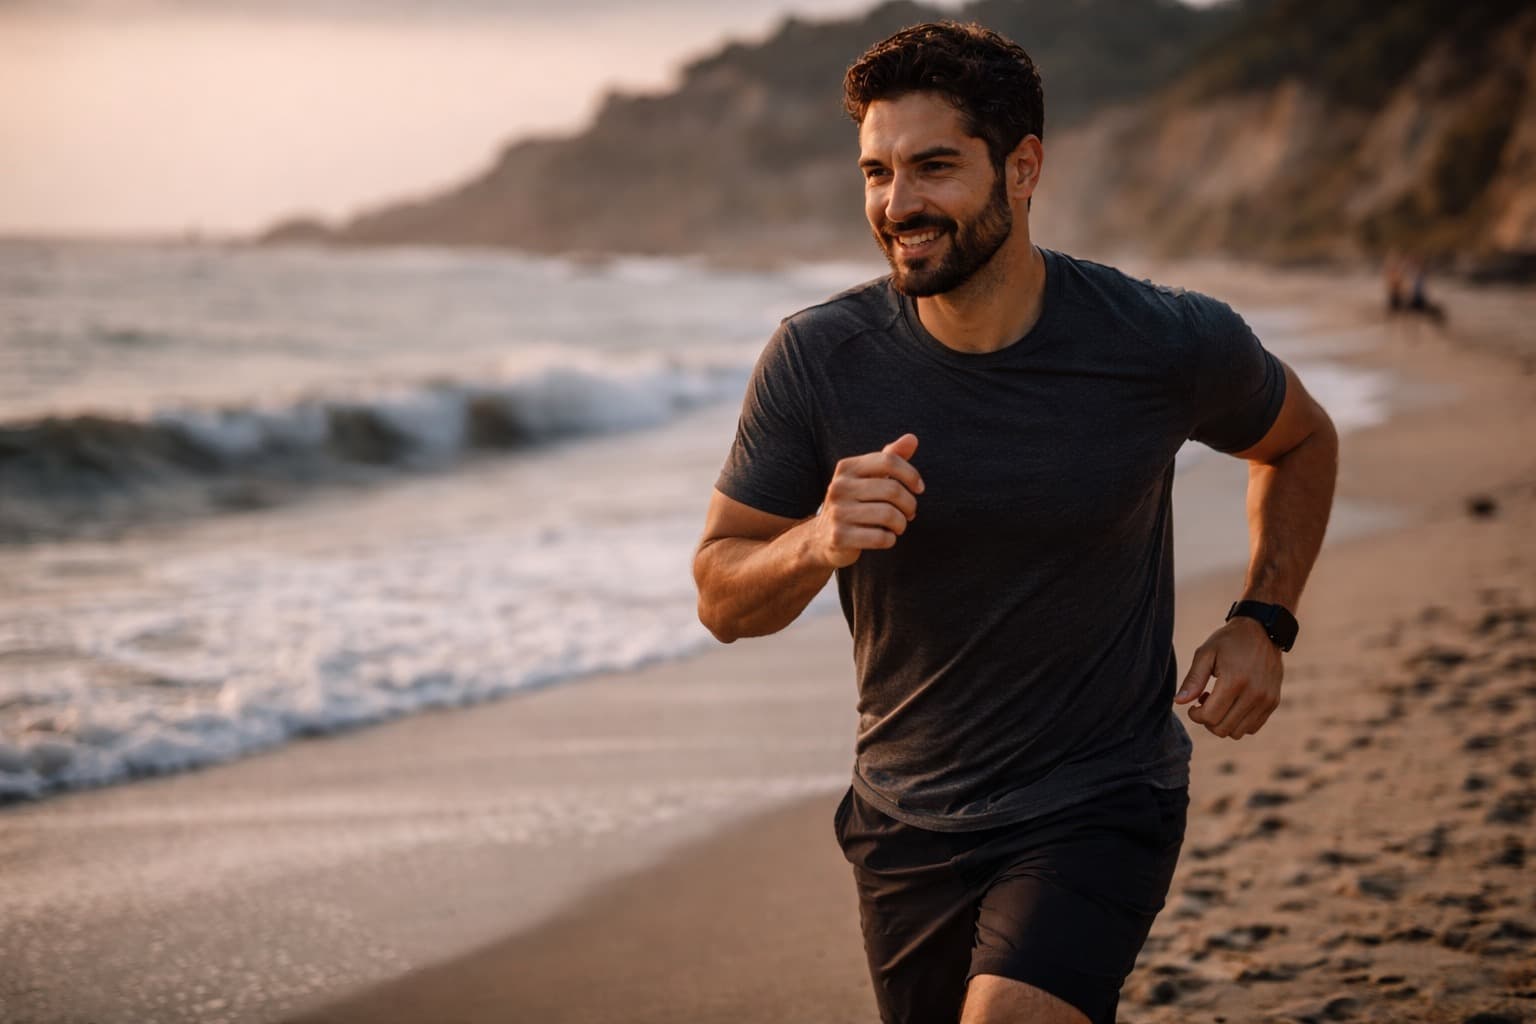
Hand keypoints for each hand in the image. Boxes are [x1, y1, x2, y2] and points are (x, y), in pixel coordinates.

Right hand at [811, 434, 922, 567]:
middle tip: (909, 513)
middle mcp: (839, 487)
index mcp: (846, 468)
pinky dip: (890, 539)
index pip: (888, 460)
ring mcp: (837, 512)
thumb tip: (912, 438)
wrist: (822, 537)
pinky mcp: (838, 537)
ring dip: (901, 524)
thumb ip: (890, 458)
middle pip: (892, 489)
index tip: (919, 488)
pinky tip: (885, 538)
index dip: (911, 474)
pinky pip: (880, 537)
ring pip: (889, 515)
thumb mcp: (869, 478)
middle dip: (909, 504)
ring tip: (898, 526)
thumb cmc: (854, 503)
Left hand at [1174, 617, 1282, 738]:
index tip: (1194, 704)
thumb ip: (1193, 679)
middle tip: (1205, 701)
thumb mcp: (1206, 654)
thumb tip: (1178, 702)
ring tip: (1219, 702)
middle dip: (1207, 721)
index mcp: (1234, 681)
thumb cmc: (1229, 641)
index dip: (1195, 715)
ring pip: (1237, 733)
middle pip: (1222, 729)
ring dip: (1223, 723)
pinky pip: (1252, 728)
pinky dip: (1238, 722)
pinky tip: (1233, 704)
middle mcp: (1254, 694)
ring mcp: (1266, 700)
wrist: (1263, 630)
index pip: (1210, 717)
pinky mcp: (1273, 702)